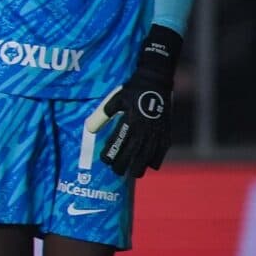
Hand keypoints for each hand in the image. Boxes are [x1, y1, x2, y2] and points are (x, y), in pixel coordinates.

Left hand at [84, 25, 181, 177]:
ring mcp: (157, 129)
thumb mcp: (114, 100)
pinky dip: (158, 158)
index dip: (111, 153)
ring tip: (135, 174)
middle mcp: (144, 127)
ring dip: (141, 165)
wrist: (156, 81)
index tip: (105, 161)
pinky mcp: (166, 129)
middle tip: (117, 172)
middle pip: (133, 151)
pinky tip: (152, 166)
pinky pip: (163, 147)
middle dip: (125, 163)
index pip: (118, 141)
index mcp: (130, 120)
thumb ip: (101, 115)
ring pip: (149, 152)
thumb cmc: (131, 90)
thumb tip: (89, 130)